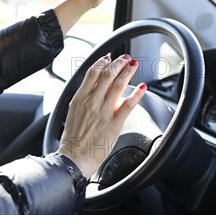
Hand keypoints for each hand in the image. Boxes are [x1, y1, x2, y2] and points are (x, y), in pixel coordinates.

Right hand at [57, 54, 146, 178]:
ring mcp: (103, 111)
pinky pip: (128, 104)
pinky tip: (143, 87)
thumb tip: (92, 89)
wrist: (74, 157)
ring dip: (127, 72)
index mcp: (80, 98)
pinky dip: (137, 93)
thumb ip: (83, 99)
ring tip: (133, 65)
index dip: (102, 62)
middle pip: (107, 75)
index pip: (92, 73)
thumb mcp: (73, 112)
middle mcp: (92, 101)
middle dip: (118, 63)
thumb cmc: (73, 138)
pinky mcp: (114, 123)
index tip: (109, 58)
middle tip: (125, 57)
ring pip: (118, 85)